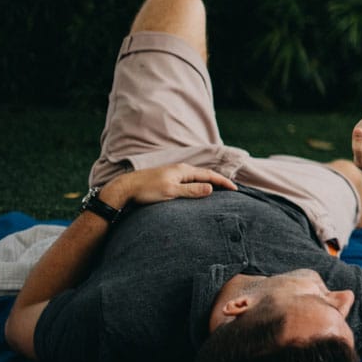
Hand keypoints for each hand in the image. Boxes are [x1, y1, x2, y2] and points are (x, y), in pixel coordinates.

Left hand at [101, 163, 236, 207]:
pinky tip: (197, 190)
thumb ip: (191, 190)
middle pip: (205, 174)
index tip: (235, 189)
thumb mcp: (171, 192)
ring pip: (197, 177)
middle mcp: (181, 169)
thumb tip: (211, 188)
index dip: (223, 182)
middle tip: (231, 189)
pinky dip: (199, 184)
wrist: (126, 188)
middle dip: (219, 181)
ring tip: (218, 190)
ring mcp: (174, 173)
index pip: (209, 175)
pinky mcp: (168, 179)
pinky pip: (189, 180)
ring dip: (209, 182)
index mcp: (184, 171)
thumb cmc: (147, 190)